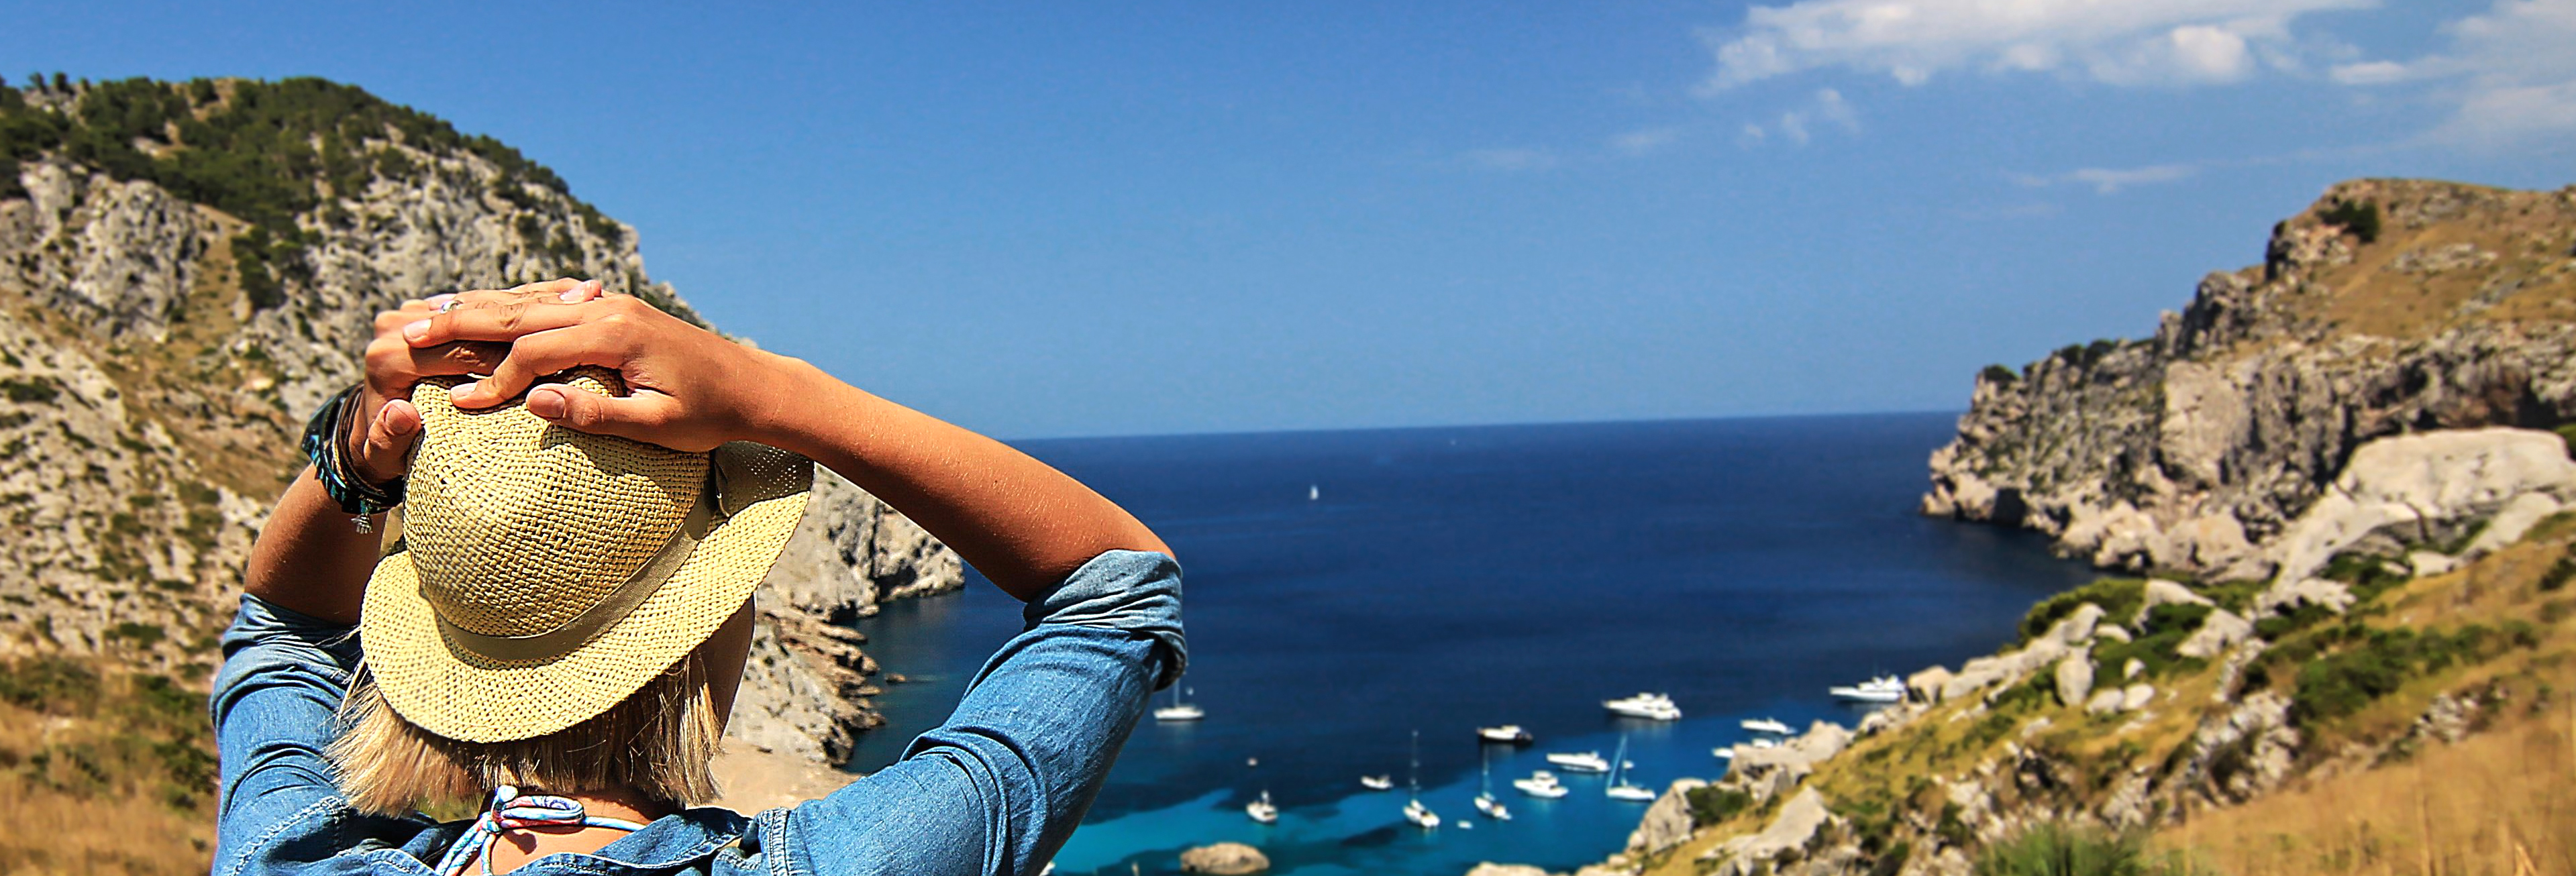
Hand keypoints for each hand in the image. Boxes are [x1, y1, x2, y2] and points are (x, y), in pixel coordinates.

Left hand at [348, 278, 606, 480]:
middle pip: (481, 318)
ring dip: (537, 300)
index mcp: (386, 357)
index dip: (519, 350)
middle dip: (537, 310)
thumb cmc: (380, 456)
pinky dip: (520, 302)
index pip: (465, 349)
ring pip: (485, 305)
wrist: (363, 443)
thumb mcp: (381, 454)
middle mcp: (393, 328)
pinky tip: (568, 295)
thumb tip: (403, 415)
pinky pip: (482, 305)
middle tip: (594, 297)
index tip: (573, 347)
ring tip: (590, 293)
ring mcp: (408, 317)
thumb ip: (388, 438)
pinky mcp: (423, 317)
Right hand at [397, 288, 791, 451]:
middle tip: (404, 336)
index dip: (493, 381)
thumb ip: (596, 414)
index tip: (458, 406)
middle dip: (461, 327)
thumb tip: (534, 402)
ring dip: (477, 312)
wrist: (752, 385)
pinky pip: (548, 305)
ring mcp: (611, 306)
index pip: (534, 354)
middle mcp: (608, 310)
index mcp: (615, 336)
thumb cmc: (710, 414)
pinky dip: (509, 310)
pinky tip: (481, 317)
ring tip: (425, 320)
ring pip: (529, 304)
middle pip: (519, 314)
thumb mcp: (657, 425)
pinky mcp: (614, 311)